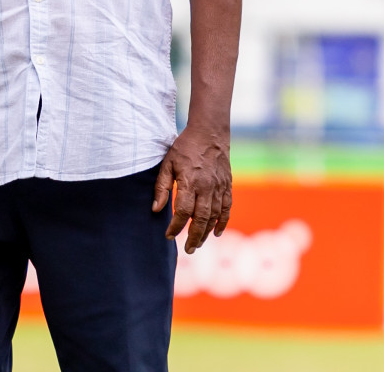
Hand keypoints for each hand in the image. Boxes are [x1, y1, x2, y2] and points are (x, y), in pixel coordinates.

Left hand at [152, 123, 231, 253]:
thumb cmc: (184, 147)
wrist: (210, 133)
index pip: (183, 211)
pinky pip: (227, 208)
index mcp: (190, 182)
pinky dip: (223, 222)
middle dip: (194, 237)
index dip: (176, 226)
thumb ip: (162, 187)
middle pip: (201, 219)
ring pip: (215, 216)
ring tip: (198, 244)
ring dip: (207, 233)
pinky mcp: (227, 186)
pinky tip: (216, 233)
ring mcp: (219, 187)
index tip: (168, 235)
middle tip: (188, 250)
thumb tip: (156, 209)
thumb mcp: (167, 163)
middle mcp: (207, 187)